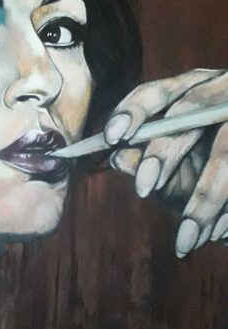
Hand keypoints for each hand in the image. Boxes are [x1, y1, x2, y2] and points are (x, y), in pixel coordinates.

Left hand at [104, 69, 227, 257]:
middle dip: (164, 152)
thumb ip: (145, 165)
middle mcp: (221, 89)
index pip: (156, 92)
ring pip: (226, 152)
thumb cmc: (208, 179)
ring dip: (204, 200)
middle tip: (143, 189)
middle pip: (190, 111)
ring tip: (186, 239)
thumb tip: (118, 157)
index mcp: (191, 90)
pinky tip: (218, 234)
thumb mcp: (176, 174)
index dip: (132, 111)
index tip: (112, 137)